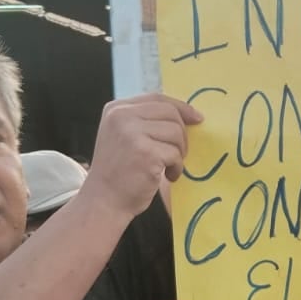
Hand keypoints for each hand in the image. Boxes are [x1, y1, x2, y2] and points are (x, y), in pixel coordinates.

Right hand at [81, 95, 204, 219]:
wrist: (103, 201)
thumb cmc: (118, 172)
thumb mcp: (124, 136)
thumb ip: (145, 121)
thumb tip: (187, 114)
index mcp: (116, 109)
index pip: (157, 98)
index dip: (181, 107)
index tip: (197, 118)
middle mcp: (122, 116)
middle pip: (170, 113)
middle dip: (182, 134)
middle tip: (179, 154)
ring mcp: (132, 133)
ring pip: (176, 133)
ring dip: (179, 153)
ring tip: (168, 167)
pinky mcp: (145, 153)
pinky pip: (175, 154)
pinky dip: (177, 168)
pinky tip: (167, 176)